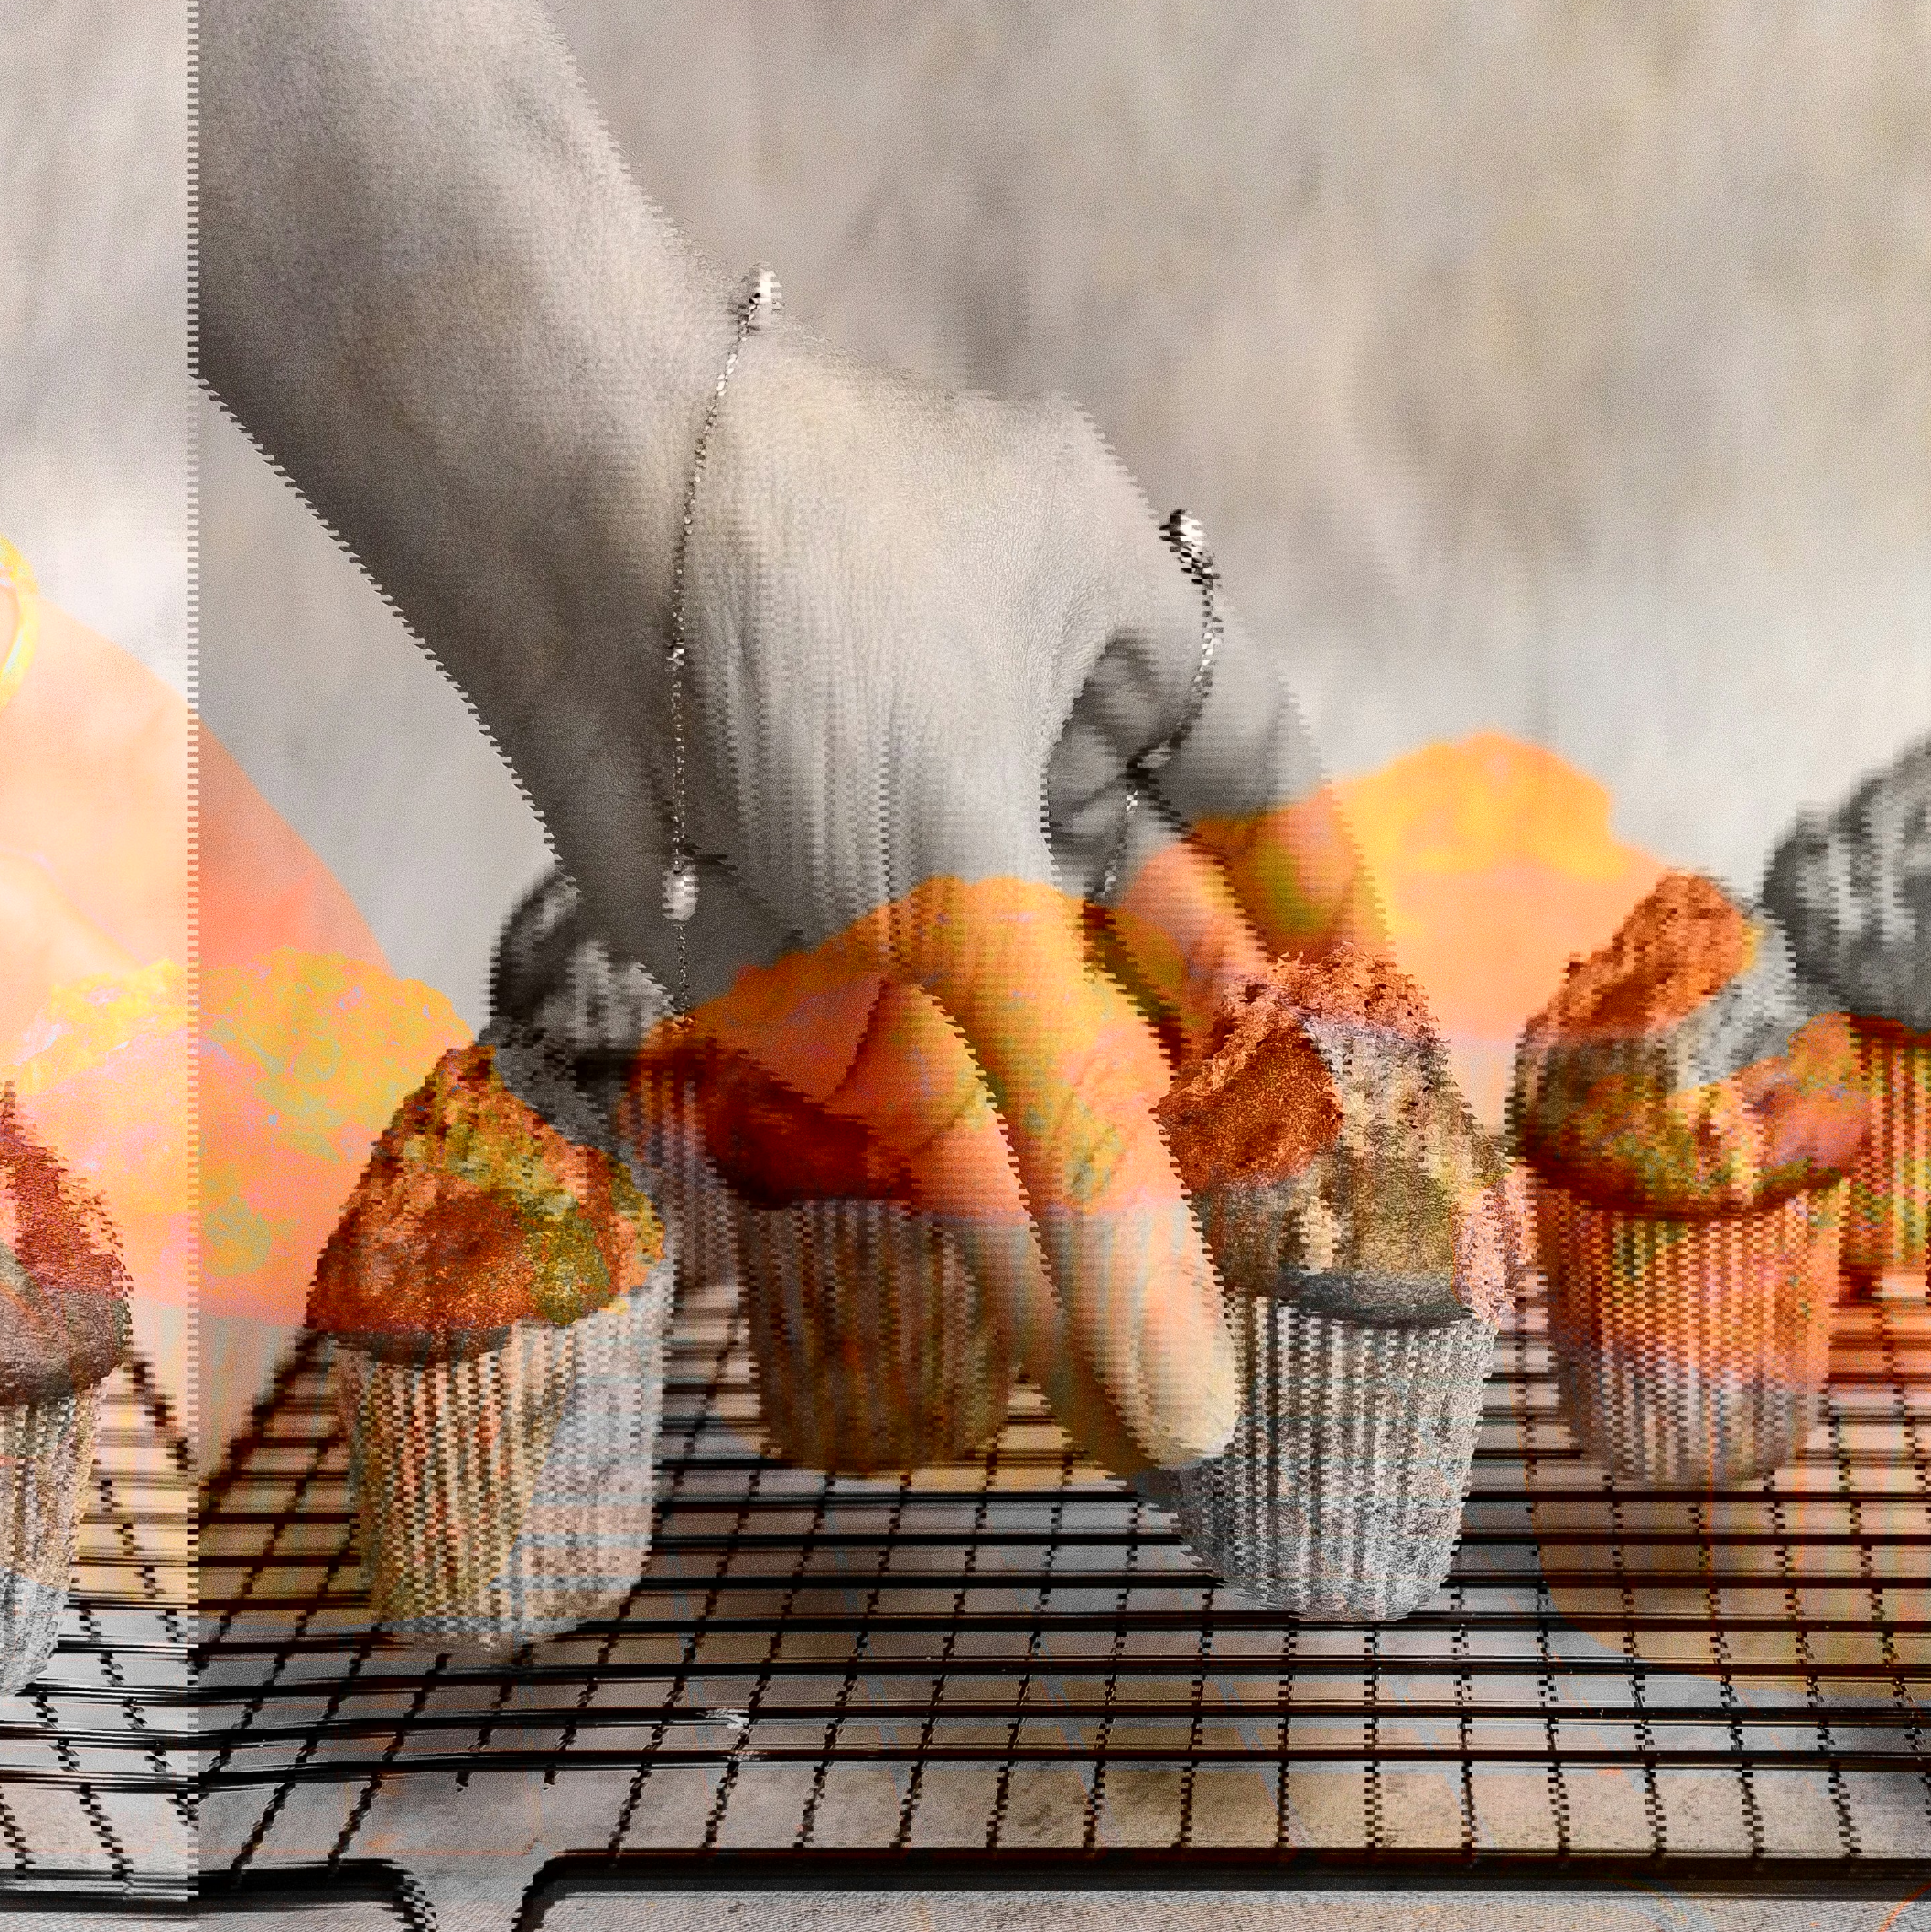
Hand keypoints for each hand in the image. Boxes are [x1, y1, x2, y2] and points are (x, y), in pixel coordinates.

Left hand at [569, 337, 1386, 1473]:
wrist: (549, 552)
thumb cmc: (802, 620)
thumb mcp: (971, 874)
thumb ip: (1080, 1136)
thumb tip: (1177, 1379)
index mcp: (1111, 627)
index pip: (1262, 781)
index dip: (1321, 915)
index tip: (1381, 1042)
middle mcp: (1014, 740)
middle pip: (1153, 947)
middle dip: (1220, 1098)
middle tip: (1306, 1254)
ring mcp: (899, 851)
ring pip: (1038, 1045)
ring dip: (1105, 1195)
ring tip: (1190, 1367)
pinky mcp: (795, 958)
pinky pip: (924, 1096)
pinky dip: (987, 1217)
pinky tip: (1069, 1345)